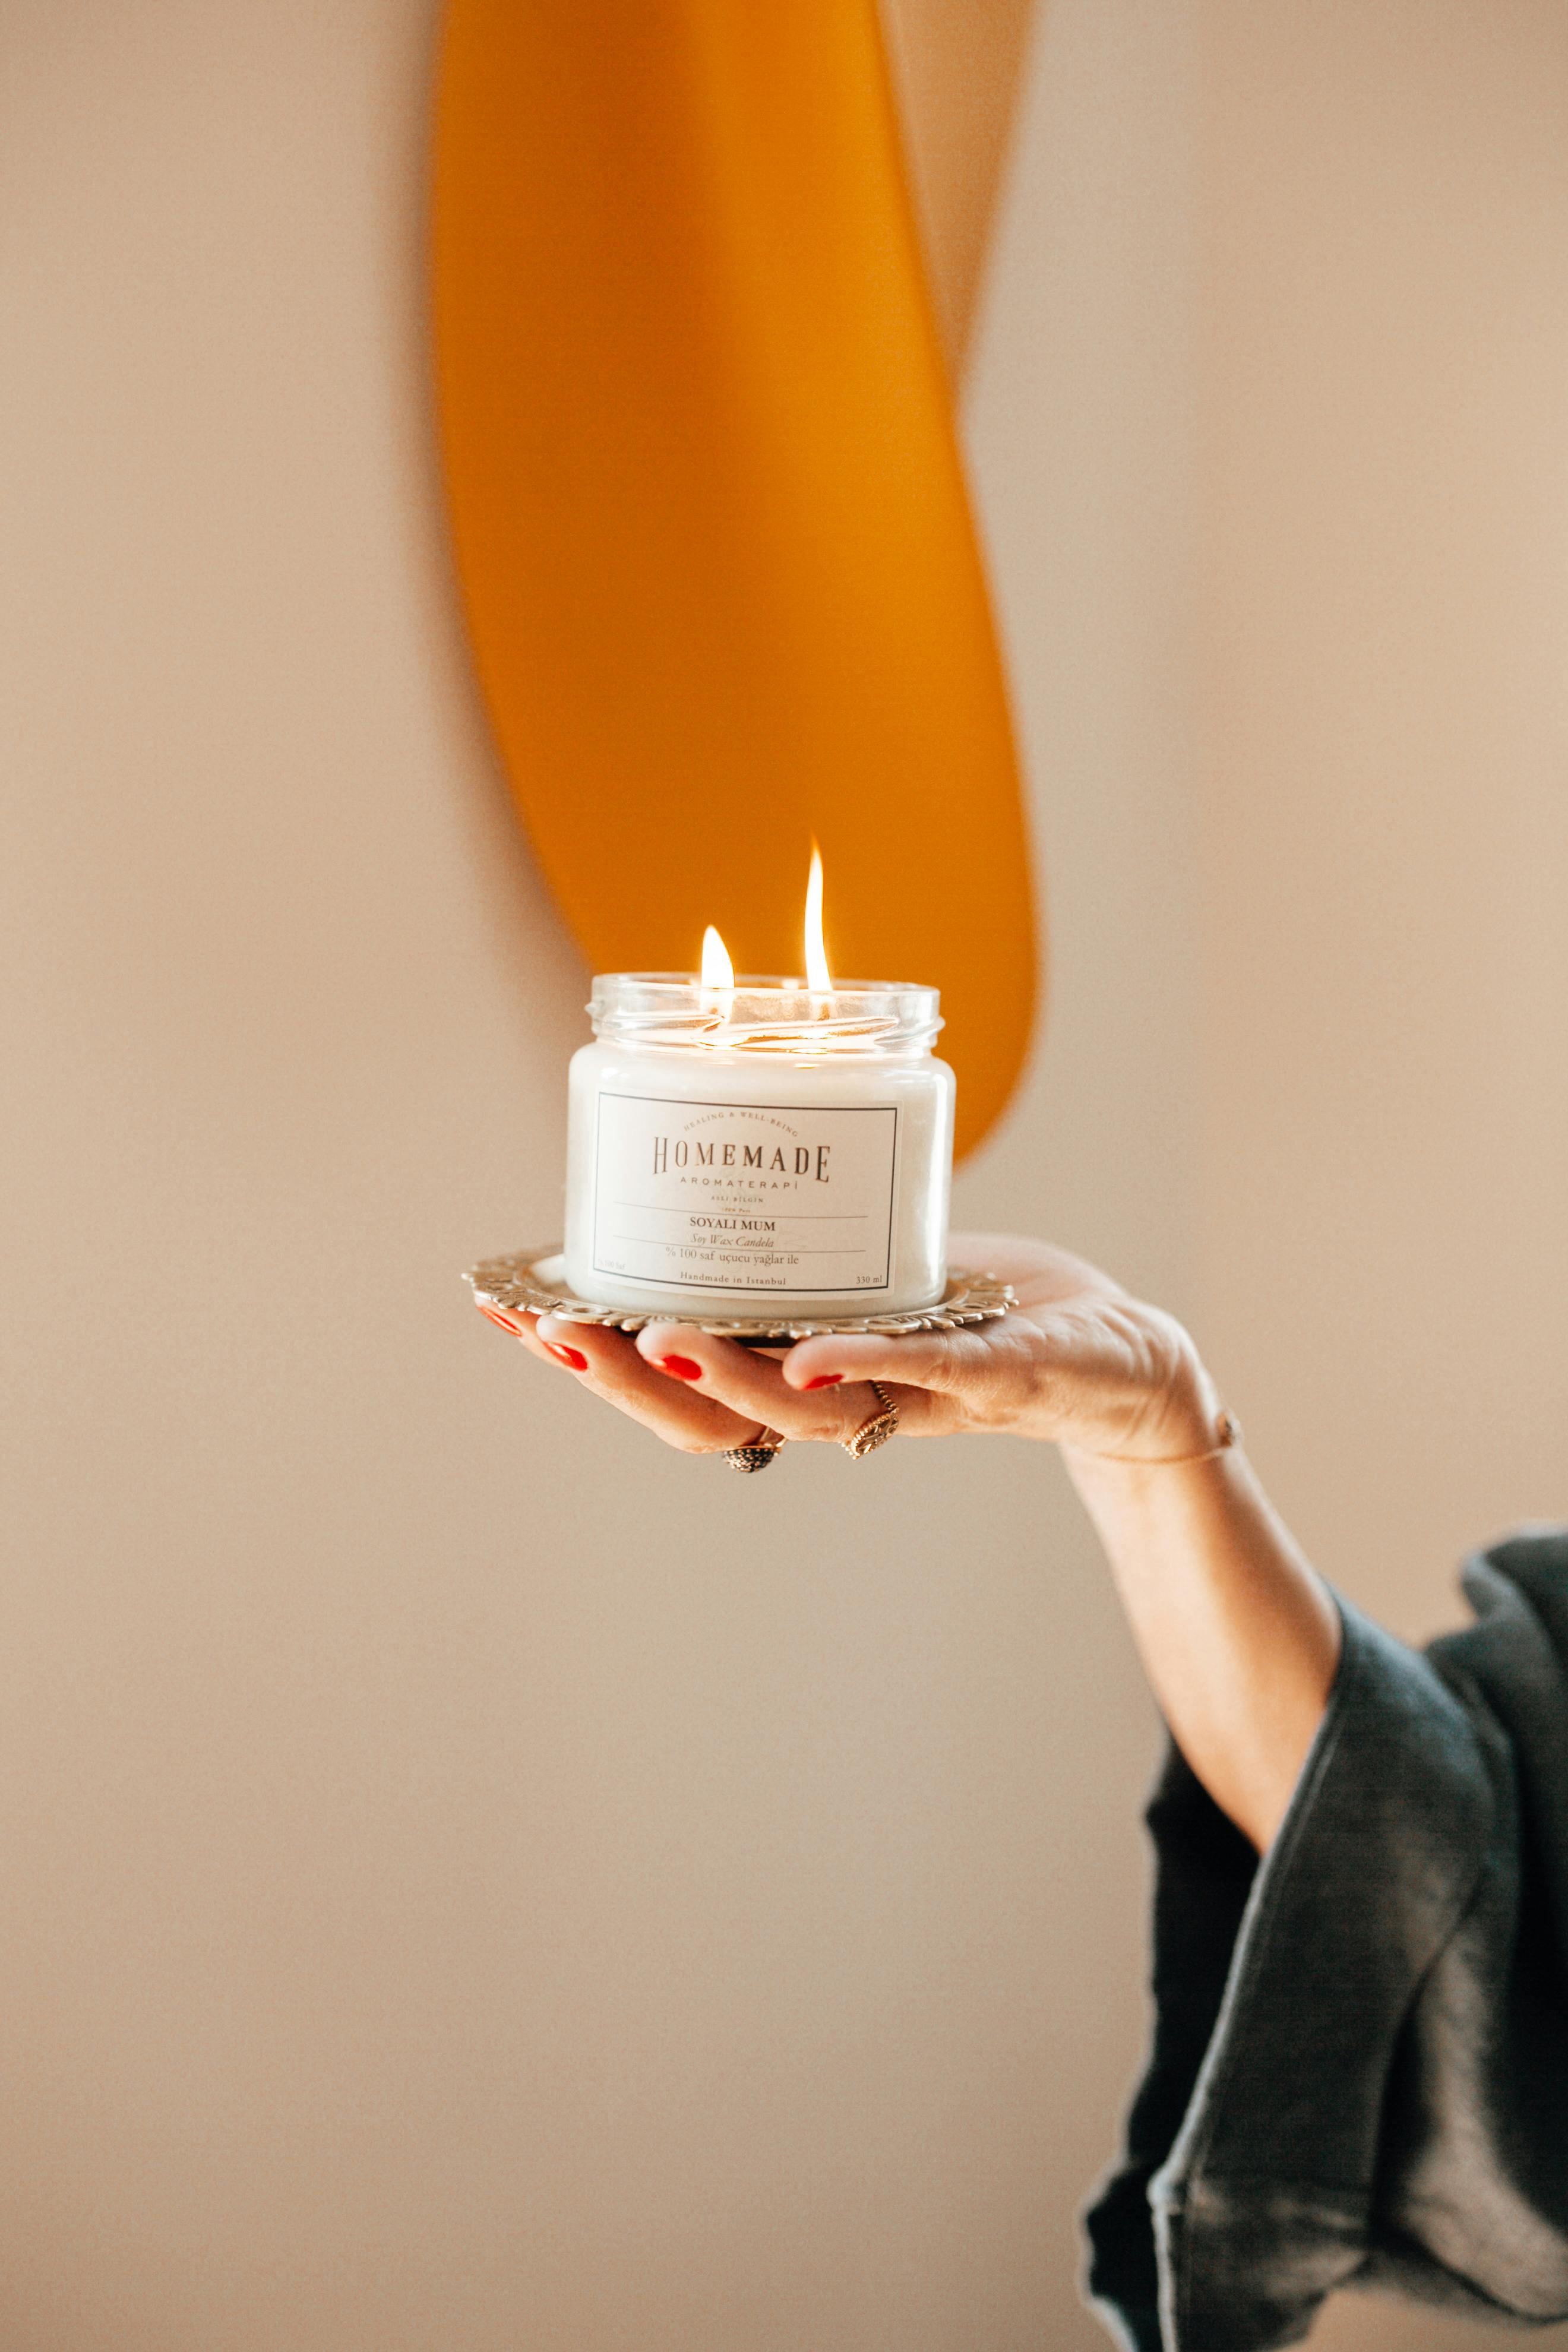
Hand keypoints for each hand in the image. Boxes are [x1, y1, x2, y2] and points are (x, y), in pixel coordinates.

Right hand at [478, 1233, 1218, 1460]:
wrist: (1125, 1365)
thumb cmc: (993, 1313)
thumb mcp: (880, 1262)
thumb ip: (808, 1237)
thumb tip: (710, 1152)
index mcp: (805, 1369)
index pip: (677, 1382)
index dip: (588, 1355)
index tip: (505, 1307)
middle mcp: (848, 1401)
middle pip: (716, 1416)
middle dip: (626, 1381)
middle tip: (557, 1335)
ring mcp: (920, 1397)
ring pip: (805, 1410)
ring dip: (726, 1378)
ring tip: (658, 1341)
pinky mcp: (1004, 1378)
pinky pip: (933, 1378)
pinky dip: (867, 1367)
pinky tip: (816, 1355)